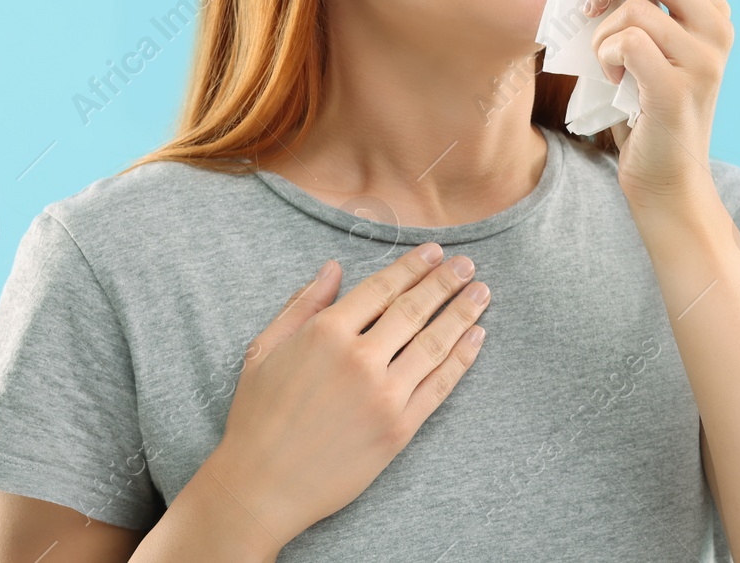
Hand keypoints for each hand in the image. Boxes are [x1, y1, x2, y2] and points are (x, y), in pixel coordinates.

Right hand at [200, 245, 490, 545]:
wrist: (261, 487)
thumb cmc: (257, 417)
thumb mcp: (264, 350)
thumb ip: (302, 304)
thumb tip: (334, 268)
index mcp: (325, 333)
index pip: (382, 288)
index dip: (412, 267)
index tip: (434, 252)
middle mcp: (360, 359)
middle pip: (415, 309)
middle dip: (446, 282)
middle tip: (468, 265)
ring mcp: (384, 395)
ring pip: (434, 343)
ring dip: (463, 313)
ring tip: (482, 292)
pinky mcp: (400, 429)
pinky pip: (440, 385)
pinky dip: (462, 358)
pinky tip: (476, 337)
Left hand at [579, 0, 733, 206]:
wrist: (666, 180)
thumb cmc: (644, 109)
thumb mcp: (647, 45)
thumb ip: (637, 3)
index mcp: (711, 10)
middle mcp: (717, 28)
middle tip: (587, 1)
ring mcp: (704, 59)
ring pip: (635, 7)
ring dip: (602, 31)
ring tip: (607, 61)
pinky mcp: (678, 88)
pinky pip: (626, 43)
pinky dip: (605, 57)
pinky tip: (614, 80)